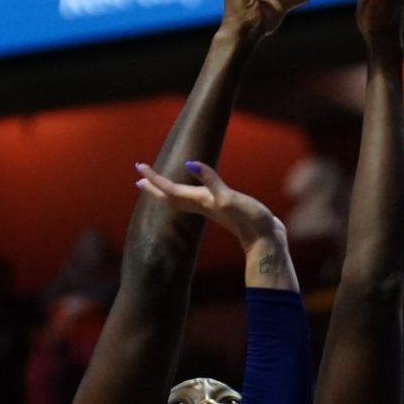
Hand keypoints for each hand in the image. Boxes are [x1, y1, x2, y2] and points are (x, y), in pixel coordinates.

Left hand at [135, 161, 295, 290]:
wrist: (265, 240)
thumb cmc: (249, 219)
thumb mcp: (229, 197)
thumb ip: (210, 181)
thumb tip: (189, 163)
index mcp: (200, 201)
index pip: (170, 188)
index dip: (154, 178)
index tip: (139, 167)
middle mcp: (202, 205)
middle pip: (170, 196)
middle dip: (154, 187)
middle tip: (139, 176)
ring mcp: (211, 209)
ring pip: (181, 200)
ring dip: (167, 192)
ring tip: (157, 185)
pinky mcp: (222, 209)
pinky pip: (195, 201)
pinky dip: (187, 194)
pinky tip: (192, 192)